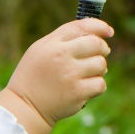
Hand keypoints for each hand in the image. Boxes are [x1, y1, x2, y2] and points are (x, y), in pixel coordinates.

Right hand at [0, 18, 112, 133]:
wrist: (26, 106)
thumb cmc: (34, 75)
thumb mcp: (41, 49)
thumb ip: (63, 38)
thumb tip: (95, 33)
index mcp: (52, 44)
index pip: (82, 27)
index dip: (100, 26)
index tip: (109, 32)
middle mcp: (61, 56)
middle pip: (96, 44)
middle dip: (102, 48)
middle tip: (100, 54)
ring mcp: (70, 75)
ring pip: (101, 64)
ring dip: (99, 69)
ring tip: (88, 74)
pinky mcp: (77, 93)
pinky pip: (100, 84)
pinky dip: (97, 86)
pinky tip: (87, 87)